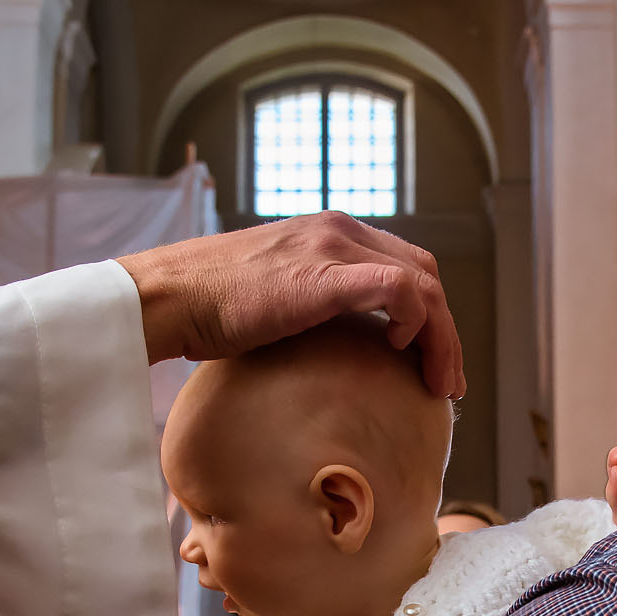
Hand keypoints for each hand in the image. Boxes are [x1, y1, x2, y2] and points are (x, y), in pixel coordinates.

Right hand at [119, 211, 465, 397]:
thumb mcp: (276, 299)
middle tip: (447, 383)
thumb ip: (313, 308)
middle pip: (424, 272)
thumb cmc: (210, 309)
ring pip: (422, 282)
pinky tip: (401, 350)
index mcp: (330, 233)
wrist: (170, 296)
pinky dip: (414, 320)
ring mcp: (332, 246)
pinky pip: (398, 288)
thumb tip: (338, 354)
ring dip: (441, 337)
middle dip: (445, 330)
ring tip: (439, 385)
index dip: (430, 316)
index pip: (406, 265)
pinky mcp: (322, 273)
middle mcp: (339, 230)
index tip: (430, 363)